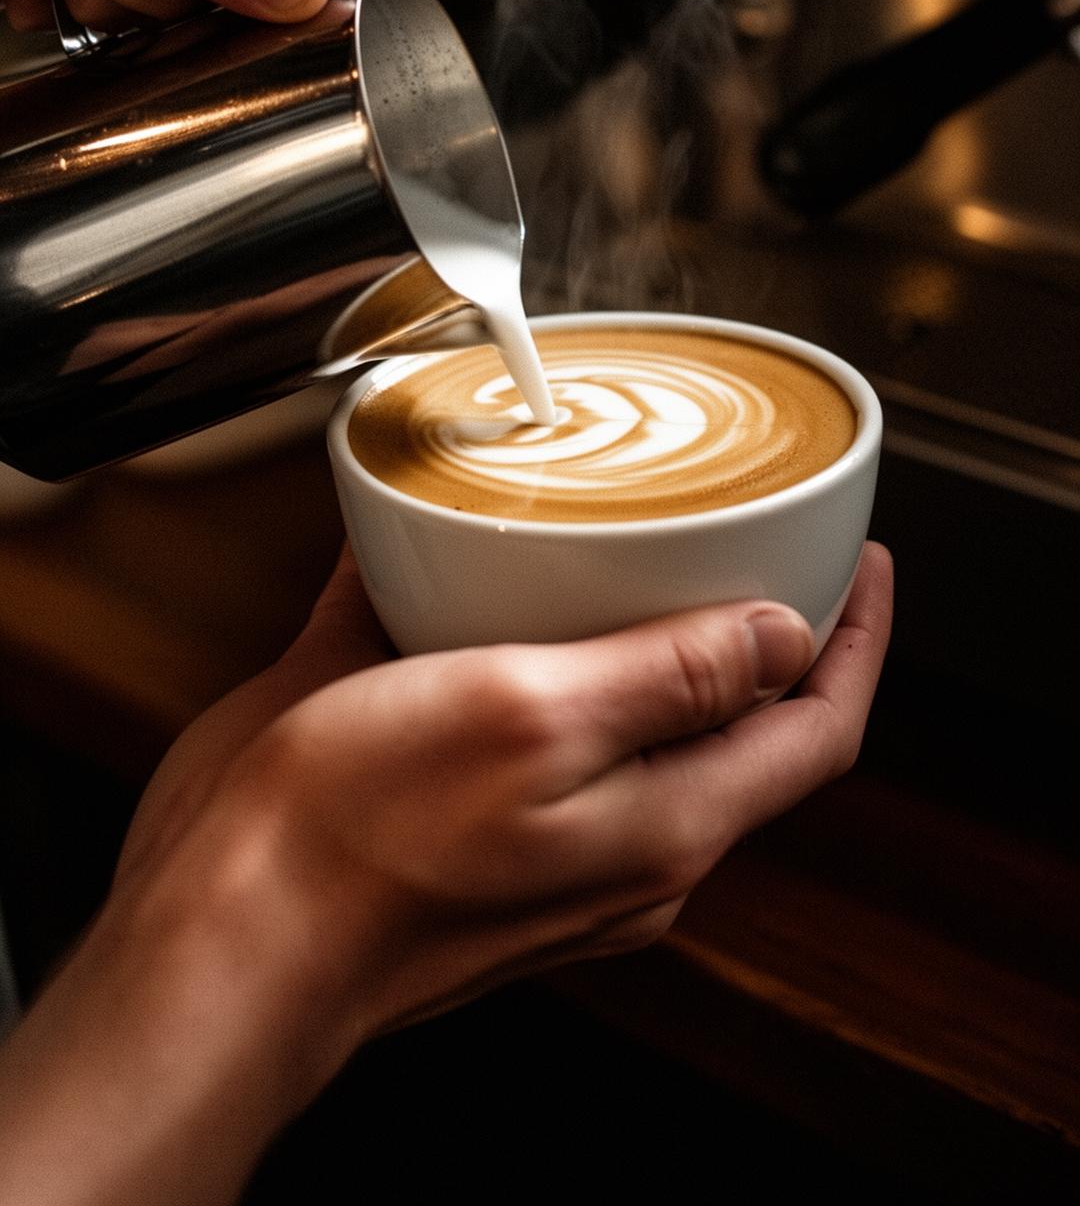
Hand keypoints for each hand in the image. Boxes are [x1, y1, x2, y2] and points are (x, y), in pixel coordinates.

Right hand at [0, 544, 890, 1205]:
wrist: (225, 930)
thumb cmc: (361, 837)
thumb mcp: (536, 719)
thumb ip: (672, 678)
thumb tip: (785, 636)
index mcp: (662, 822)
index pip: (814, 731)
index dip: (855, 642)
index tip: (861, 561)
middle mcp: (618, 839)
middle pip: (737, 728)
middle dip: (764, 632)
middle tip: (759, 535)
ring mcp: (540, 831)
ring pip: (633, 720)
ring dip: (648, 631)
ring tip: (637, 538)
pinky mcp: (460, 808)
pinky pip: (528, 719)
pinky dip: (530, 641)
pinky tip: (475, 573)